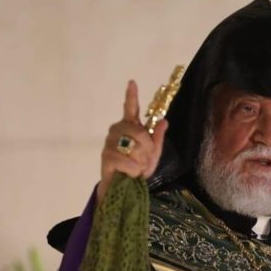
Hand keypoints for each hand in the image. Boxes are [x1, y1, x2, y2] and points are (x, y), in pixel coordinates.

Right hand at [97, 80, 168, 202]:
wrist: (122, 188)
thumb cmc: (136, 169)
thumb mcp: (153, 155)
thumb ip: (157, 138)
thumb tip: (164, 121)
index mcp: (129, 127)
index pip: (130, 108)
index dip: (131, 96)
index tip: (132, 82)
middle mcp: (117, 130)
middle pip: (139, 132)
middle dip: (148, 149)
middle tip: (146, 161)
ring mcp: (109, 142)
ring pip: (134, 146)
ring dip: (141, 161)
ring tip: (137, 168)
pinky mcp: (106, 156)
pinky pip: (126, 160)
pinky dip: (134, 169)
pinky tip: (131, 173)